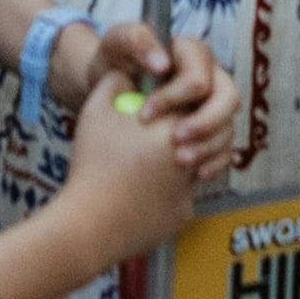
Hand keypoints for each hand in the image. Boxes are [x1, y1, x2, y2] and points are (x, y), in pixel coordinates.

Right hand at [53, 40, 238, 248]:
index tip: (162, 104)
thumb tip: (130, 76)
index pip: (200, 98)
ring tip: (150, 160)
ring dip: (185, 158)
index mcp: (177, 124)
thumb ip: (118, 81)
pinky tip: (140, 190)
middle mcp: (193, 156)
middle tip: (166, 131)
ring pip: (201, 163)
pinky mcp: (184, 214)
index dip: (182, 97)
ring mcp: (191, 189)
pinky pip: (181, 194)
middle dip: (194, 128)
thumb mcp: (97, 109)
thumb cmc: (94, 164)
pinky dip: (166, 190)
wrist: (90, 223)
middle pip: (209, 131)